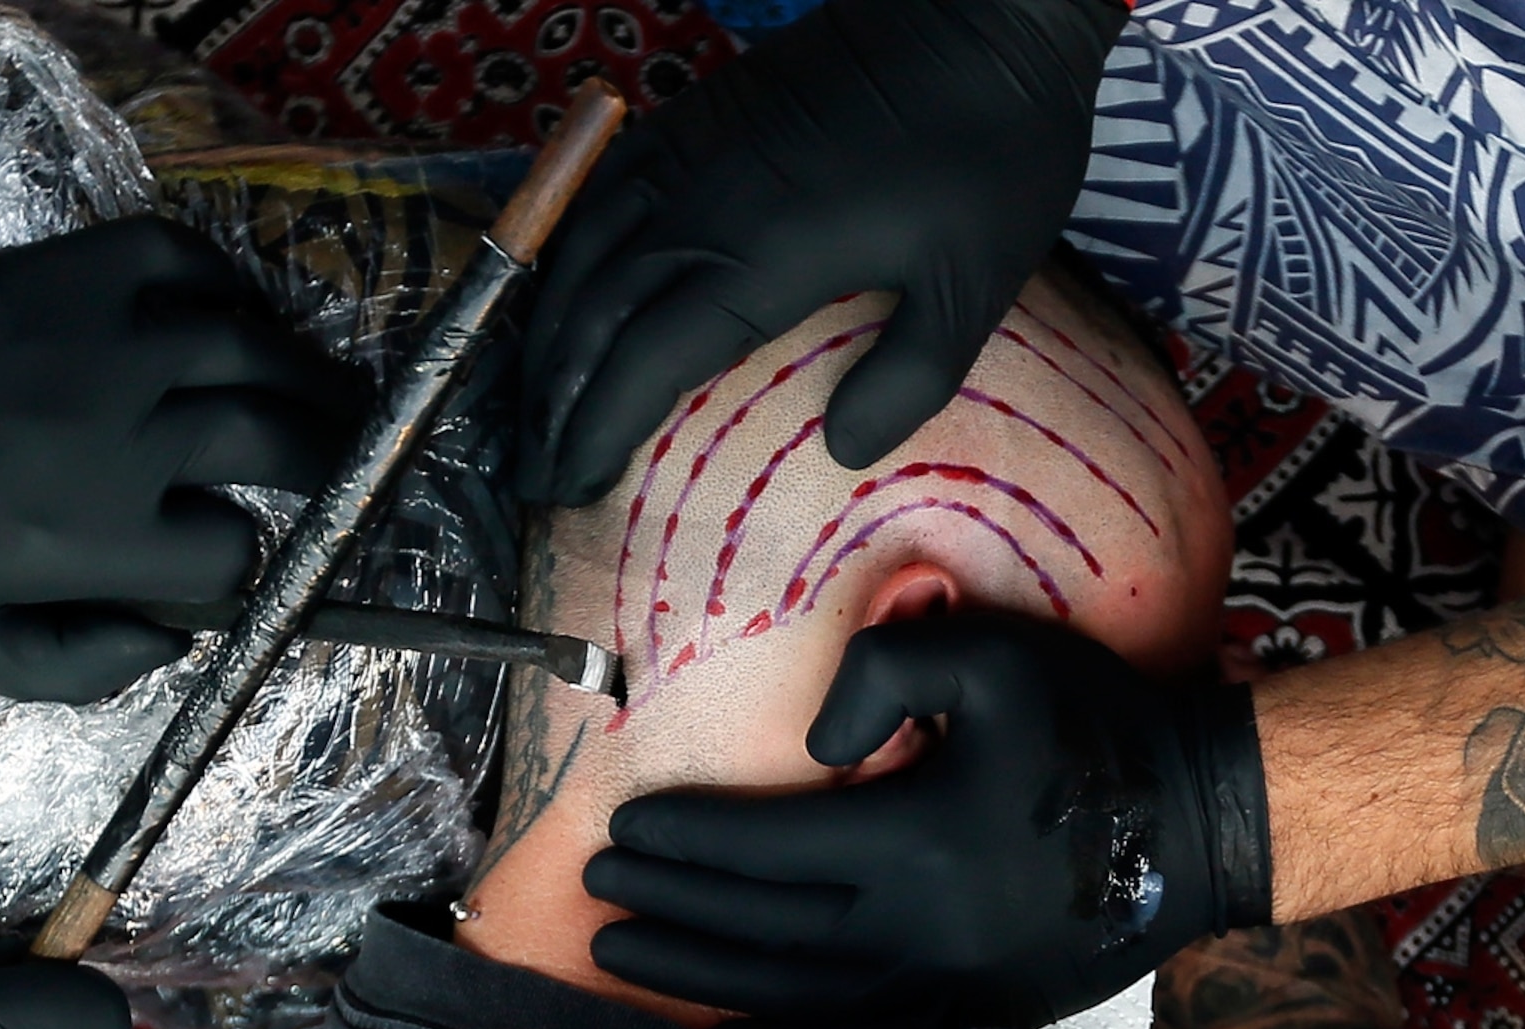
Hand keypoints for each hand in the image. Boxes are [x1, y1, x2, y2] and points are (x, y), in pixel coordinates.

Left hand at [0, 217, 365, 702]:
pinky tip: (238, 322)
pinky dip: (229, 289)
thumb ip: (79, 668)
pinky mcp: (71, 269)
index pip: (232, 552)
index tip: (234, 567)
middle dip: (333, 465)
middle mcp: (118, 431)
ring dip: (308, 379)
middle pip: (278, 441)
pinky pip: (187, 262)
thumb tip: (179, 645)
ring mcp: (101, 337)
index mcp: (91, 535)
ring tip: (337, 403)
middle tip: (362, 474)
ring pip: (254, 350)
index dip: (245, 568)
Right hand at [516, 0, 1126, 505]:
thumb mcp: (977, 288)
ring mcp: (694, 149)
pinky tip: (568, 281)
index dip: (596, 430)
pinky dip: (571, 244)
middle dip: (555, 401)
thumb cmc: (990, 154)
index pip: (644, 363)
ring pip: (585, 250)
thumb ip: (907, 381)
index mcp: (761, 259)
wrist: (987, 14)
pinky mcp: (702, 110)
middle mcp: (703, 205)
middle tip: (534, 468)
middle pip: (594, 316)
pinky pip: (606, 185)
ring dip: (551, 332)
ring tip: (537, 397)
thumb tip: (841, 452)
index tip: (567, 485)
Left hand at [583, 614, 1270, 1028]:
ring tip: (624, 953)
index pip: (762, 846)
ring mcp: (940, 987)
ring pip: (786, 996)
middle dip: (666, 907)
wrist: (1196, 826)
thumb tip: (811, 744)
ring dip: (696, 975)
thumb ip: (882, 669)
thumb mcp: (991, 656)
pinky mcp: (965, 1017)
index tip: (622, 829)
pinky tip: (717, 1027)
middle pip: (756, 928)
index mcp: (914, 840)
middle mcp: (915, 931)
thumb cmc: (1089, 726)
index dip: (684, 838)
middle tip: (596, 891)